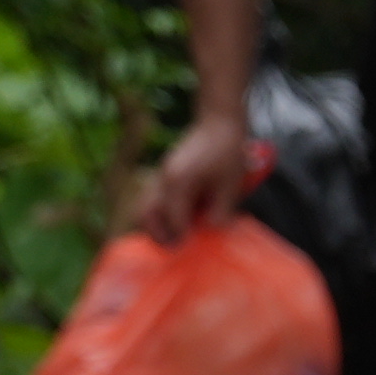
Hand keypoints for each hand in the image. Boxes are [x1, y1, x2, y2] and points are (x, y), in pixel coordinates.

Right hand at [138, 112, 261, 243]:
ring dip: (155, 225)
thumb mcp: (231, 185)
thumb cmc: (228, 152)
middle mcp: (163, 180)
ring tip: (176, 237)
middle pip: (146, 216)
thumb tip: (211, 232)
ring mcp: (160, 175)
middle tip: (178, 248)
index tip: (191, 253)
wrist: (219, 122)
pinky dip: (158, 213)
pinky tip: (178, 220)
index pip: (173, 221)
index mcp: (178, 182)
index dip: (182, 240)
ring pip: (144, 208)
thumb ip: (220, 211)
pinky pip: (151, 199)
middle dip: (159, 236)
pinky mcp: (163, 174)